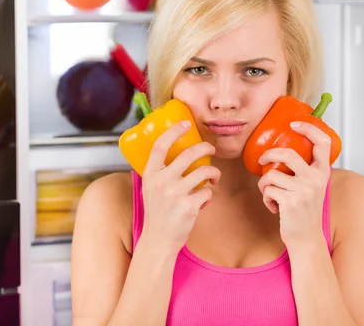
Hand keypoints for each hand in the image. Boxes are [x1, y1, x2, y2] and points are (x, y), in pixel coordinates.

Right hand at [140, 120, 220, 252]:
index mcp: (150, 174)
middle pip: (189, 154)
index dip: (174, 131)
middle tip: (211, 149)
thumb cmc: (158, 212)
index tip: (186, 123)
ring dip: (213, 174)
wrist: (159, 240)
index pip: (160, 145)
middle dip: (205, 147)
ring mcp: (175, 194)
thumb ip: (160, 171)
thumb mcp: (151, 188)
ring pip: (204, 172)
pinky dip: (209, 196)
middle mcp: (161, 182)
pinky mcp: (189, 206)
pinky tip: (203, 202)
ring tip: (213, 178)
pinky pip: (208, 192)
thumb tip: (176, 150)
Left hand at [257, 121, 330, 246]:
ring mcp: (304, 190)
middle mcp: (316, 179)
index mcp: (323, 172)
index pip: (323, 142)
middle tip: (262, 161)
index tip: (293, 124)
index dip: (308, 128)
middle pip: (287, 153)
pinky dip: (266, 197)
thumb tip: (280, 150)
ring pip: (271, 174)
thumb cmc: (304, 209)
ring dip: (264, 184)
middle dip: (268, 155)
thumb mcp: (312, 186)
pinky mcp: (291, 201)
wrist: (306, 238)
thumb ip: (304, 169)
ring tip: (271, 194)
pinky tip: (274, 207)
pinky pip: (267, 189)